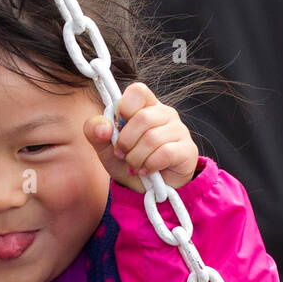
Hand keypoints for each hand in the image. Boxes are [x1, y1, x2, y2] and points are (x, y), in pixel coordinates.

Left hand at [84, 82, 198, 192]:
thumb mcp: (104, 147)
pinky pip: (165, 153)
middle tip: (122, 154)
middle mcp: (164, 113)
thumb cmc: (127, 162)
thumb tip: (103, 127)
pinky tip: (146, 171)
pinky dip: (150, 165)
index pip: (138, 91)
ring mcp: (179, 130)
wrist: (144, 190)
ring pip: (152, 138)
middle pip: (143, 118)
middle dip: (126, 142)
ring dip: (136, 158)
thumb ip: (95, 131)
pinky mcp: (187, 150)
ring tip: (134, 166)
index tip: (118, 128)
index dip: (123, 109)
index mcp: (145, 106)